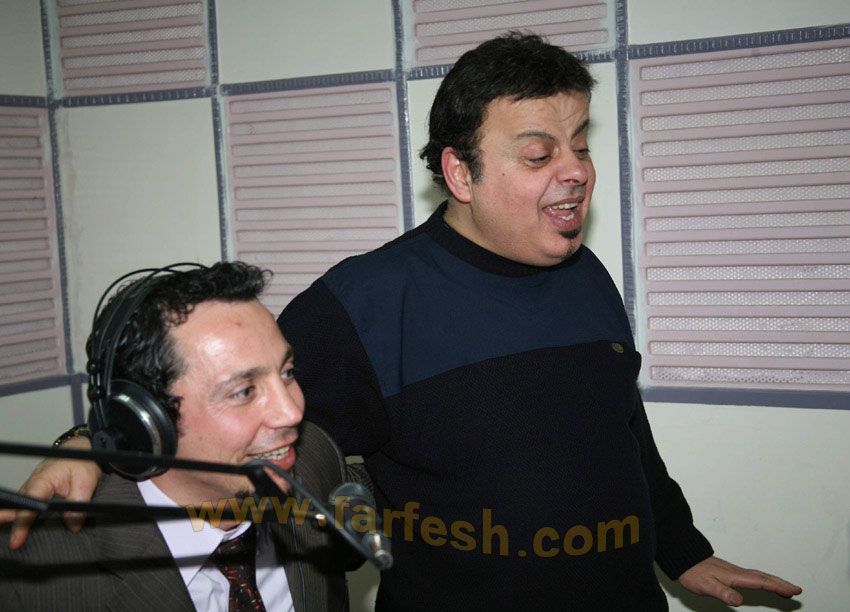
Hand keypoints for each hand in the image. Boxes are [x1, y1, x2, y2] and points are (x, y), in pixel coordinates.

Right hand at [0, 435, 101, 549]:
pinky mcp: (37, 492)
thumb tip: (73, 525)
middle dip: (7, 520)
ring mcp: (32, 488)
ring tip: (8, 537)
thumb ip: (79, 501)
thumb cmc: (82, 461)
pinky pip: (25, 506)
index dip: (23, 522)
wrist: (83, 449)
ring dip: (11, 520)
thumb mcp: (86, 479)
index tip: (17, 539)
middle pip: (16, 506)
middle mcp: (32, 485)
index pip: (29, 503)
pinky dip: (19, 516)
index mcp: (42, 480)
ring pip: (18, 506)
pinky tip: (18, 528)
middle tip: (8, 541)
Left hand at [678, 555, 801, 605]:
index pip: (761, 582)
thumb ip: (723, 592)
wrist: (682, 558)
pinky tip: (762, 583)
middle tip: (797, 590)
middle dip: (781, 583)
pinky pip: (751, 576)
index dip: (778, 586)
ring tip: (786, 588)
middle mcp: (736, 572)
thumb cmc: (693, 571)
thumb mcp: (706, 585)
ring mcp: (733, 571)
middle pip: (764, 577)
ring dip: (774, 581)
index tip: (794, 590)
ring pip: (759, 576)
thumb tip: (738, 600)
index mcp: (735, 576)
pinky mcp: (729, 572)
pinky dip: (762, 579)